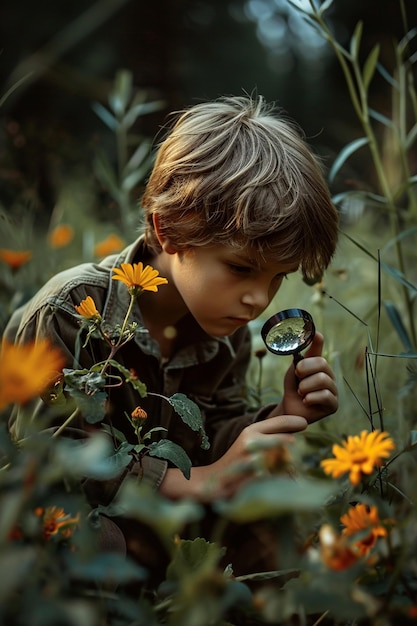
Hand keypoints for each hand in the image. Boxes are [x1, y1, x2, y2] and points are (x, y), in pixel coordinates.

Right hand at [160, 415, 307, 501]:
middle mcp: (252, 441)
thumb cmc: (236, 461)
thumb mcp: (249, 442)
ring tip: (291, 474)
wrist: (212, 481)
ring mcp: (252, 459)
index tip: (305, 424)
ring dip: (291, 467)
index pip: (280, 421)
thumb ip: (268, 436)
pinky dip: (283, 482)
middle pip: (287, 440)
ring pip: (285, 460)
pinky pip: (278, 478)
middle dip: (296, 449)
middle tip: (298, 456)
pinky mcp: (253, 477)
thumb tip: (293, 433)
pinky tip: (280, 486)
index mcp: (250, 430)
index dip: (295, 422)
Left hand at [271, 332, 337, 424]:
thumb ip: (301, 357)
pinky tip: (306, 401)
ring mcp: (333, 390)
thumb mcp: (294, 371)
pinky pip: (325, 396)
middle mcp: (329, 375)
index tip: (317, 334)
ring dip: (306, 386)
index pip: (319, 350)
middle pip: (322, 364)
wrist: (290, 410)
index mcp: (318, 365)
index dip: (318, 341)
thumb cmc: (293, 389)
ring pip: (323, 380)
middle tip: (298, 377)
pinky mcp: (333, 405)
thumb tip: (310, 340)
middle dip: (305, 370)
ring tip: (301, 392)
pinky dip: (311, 398)